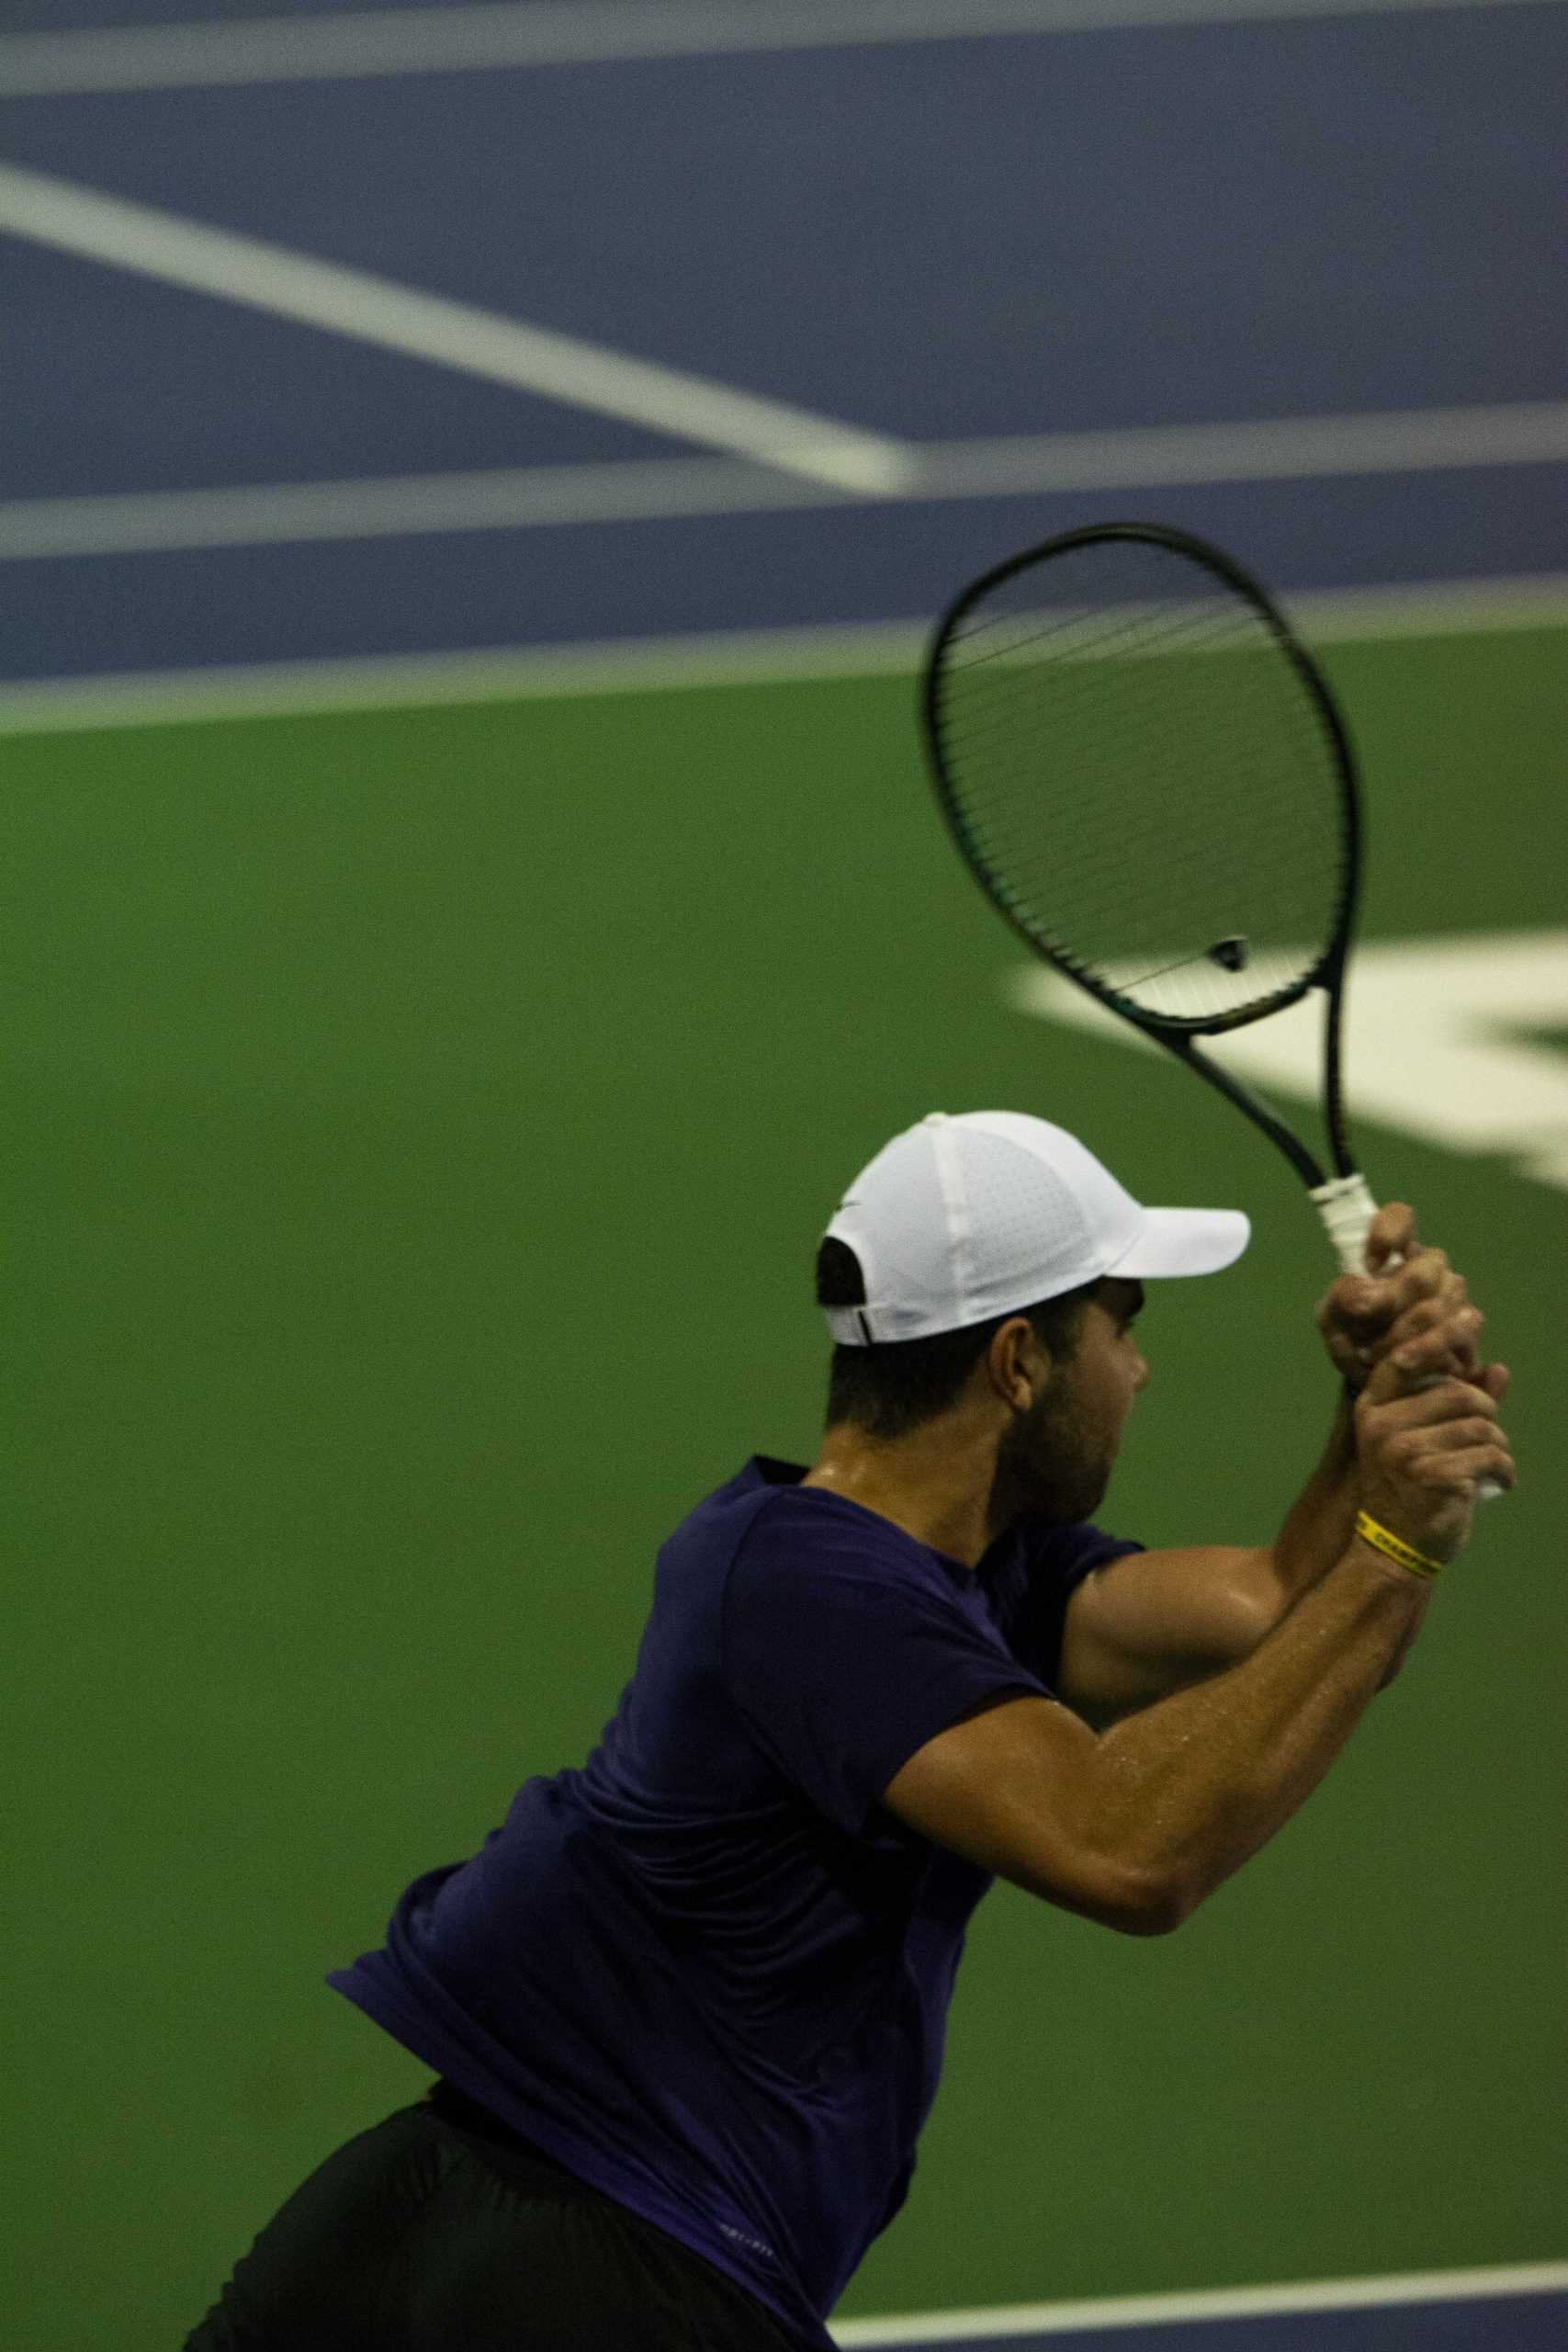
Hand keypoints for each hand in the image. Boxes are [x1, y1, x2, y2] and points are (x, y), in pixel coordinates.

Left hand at [1316, 1203, 1493, 1392]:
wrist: (1378, 1385)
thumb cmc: (1355, 1340)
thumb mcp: (1333, 1321)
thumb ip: (1341, 1299)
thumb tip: (1366, 1292)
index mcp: (1392, 1254)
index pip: (1400, 1218)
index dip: (1388, 1231)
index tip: (1370, 1263)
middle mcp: (1428, 1268)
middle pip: (1425, 1267)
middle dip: (1393, 1299)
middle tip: (1366, 1323)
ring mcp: (1452, 1295)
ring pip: (1439, 1303)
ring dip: (1401, 1333)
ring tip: (1373, 1356)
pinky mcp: (1467, 1327)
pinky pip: (1456, 1330)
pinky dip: (1424, 1350)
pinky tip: (1402, 1363)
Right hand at [1353, 1315, 1514, 1568]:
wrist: (1394, 1546)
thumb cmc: (1411, 1488)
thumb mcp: (1425, 1437)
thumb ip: (1457, 1401)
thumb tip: (1499, 1368)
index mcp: (1374, 1405)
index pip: (1405, 1355)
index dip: (1440, 1333)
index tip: (1471, 1314)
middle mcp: (1381, 1422)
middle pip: (1458, 1392)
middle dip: (1486, 1413)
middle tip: (1488, 1438)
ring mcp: (1401, 1449)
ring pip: (1480, 1425)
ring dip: (1498, 1447)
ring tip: (1492, 1464)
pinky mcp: (1429, 1474)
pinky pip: (1489, 1454)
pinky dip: (1504, 1469)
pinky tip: (1500, 1483)